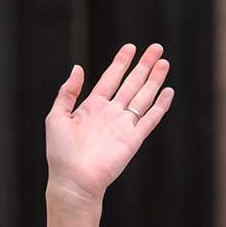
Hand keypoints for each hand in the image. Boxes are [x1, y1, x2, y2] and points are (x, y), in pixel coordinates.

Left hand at [45, 43, 174, 206]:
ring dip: (154, 79)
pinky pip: (150, 118)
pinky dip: (160, 105)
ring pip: (143, 96)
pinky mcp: (134, 138)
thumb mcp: (57, 117)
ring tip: (164, 62)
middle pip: (131, 84)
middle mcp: (110, 113)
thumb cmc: (60, 152)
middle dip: (143, 66)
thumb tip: (78, 67)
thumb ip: (68, 92)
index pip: (110, 79)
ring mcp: (123, 125)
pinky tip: (168, 91)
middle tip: (156, 47)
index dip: (120, 63)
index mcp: (91, 107)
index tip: (130, 47)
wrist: (73, 179)